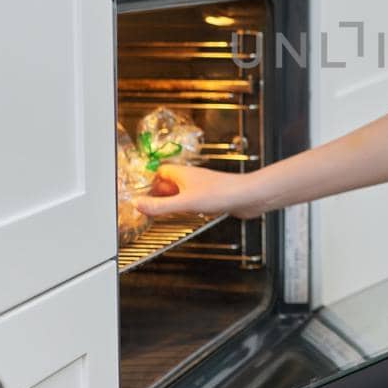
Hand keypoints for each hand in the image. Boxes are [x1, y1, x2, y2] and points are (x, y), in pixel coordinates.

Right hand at [133, 163, 269, 219]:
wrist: (249, 197)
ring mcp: (201, 188)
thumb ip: (160, 206)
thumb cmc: (223, 193)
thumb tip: (138, 204)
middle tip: (147, 206)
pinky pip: (191, 200)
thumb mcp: (185, 202)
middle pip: (167, 183)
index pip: (159, 172)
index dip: (148, 181)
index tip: (138, 192)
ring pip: (180, 193)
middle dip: (157, 194)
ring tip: (161, 213)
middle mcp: (191, 179)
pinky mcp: (211, 198)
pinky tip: (184, 215)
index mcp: (182, 174)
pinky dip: (184, 207)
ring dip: (170, 201)